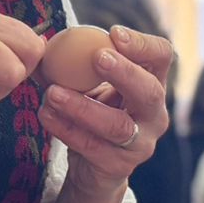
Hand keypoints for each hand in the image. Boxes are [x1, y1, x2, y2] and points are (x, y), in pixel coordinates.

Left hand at [39, 27, 172, 198]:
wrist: (91, 169)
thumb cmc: (93, 115)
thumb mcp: (89, 86)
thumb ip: (73, 64)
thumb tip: (41, 43)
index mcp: (152, 84)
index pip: (162, 56)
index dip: (143, 44)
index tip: (114, 34)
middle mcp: (155, 115)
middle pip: (150, 91)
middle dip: (125, 73)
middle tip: (98, 58)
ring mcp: (141, 143)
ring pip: (117, 125)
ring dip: (83, 106)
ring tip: (53, 93)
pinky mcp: (120, 166)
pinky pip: (92, 146)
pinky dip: (66, 129)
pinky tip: (46, 115)